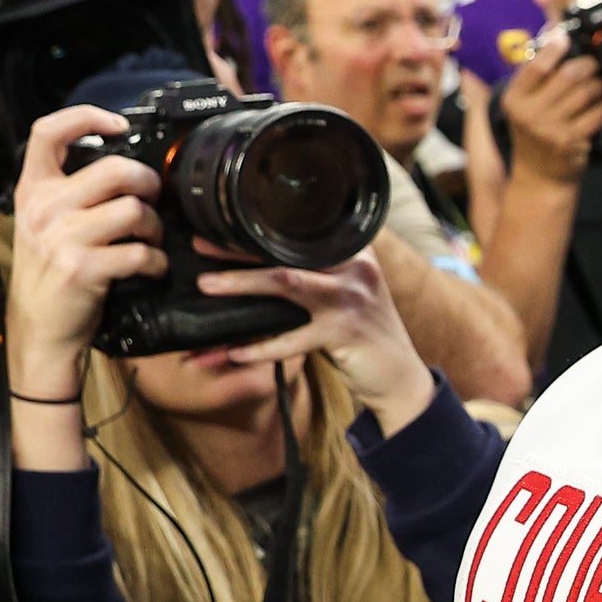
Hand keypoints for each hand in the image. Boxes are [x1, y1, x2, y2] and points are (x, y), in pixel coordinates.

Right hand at [8, 106, 164, 394]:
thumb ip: (69, 191)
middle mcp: (44, 208)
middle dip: (147, 183)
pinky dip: (156, 262)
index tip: (118, 124)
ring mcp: (61, 238)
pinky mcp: (82, 268)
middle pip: (114, 169)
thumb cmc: (50, 273)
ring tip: (149, 240)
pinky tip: (149, 269)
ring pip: (133, 209)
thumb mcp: (44, 223)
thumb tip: (123, 167)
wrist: (40, 329)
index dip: (87, 116)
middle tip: (151, 199)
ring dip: (154, 226)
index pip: (48, 132)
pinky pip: (140, 252)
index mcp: (33, 190)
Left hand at [197, 252, 435, 435]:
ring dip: (241, 284)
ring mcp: (351, 299)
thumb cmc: (364, 335)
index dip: (258, 230)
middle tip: (201, 246)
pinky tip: (235, 352)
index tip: (222, 225)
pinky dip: (260, 347)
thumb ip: (317, 277)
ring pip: (286, 283)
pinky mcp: (344, 332)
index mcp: (353, 252)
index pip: (299, 235)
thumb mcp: (347, 296)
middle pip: (287, 252)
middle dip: (239, 249)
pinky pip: (291, 339)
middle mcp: (355, 268)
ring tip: (206, 286)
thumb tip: (260, 267)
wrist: (401, 377)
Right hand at [503, 37, 601, 184]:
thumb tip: (554, 36)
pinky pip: (597, 114)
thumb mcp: (522, 106)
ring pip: (585, 93)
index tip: (565, 38)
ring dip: (598, 85)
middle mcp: (529, 114)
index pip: (536, 66)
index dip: (554, 48)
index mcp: (514, 100)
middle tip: (592, 65)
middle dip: (586, 66)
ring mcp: (551, 130)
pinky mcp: (572, 142)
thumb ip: (534, 77)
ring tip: (599, 85)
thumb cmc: (533, 134)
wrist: (539, 177)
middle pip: (566, 76)